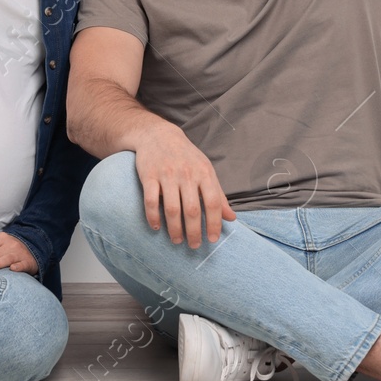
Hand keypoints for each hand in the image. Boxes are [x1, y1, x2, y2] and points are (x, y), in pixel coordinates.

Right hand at [134, 123, 235, 247]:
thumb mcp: (206, 170)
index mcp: (204, 173)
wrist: (158, 135)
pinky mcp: (148, 176)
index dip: (214, 223)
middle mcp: (186, 174)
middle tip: (194, 246)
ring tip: (176, 240)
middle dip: (194, 232)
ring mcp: (167, 175)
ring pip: (172, 209)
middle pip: (192, 210)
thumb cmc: (186, 156)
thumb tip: (232, 218)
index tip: (212, 239)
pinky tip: (156, 227)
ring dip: (174, 229)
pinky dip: (153, 217)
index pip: (213, 202)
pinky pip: (150, 201)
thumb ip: (218, 194)